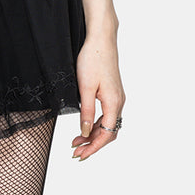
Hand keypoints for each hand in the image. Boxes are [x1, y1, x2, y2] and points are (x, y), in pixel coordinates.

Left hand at [71, 33, 124, 161]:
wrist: (101, 39)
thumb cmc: (92, 59)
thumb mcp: (85, 88)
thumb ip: (86, 112)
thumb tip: (85, 132)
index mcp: (114, 103)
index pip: (106, 134)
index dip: (93, 147)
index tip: (80, 155)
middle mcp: (119, 102)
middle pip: (109, 132)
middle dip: (93, 144)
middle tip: (76, 153)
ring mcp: (117, 97)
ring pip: (107, 124)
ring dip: (93, 135)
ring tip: (76, 142)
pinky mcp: (112, 93)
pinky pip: (106, 115)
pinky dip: (95, 124)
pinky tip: (84, 127)